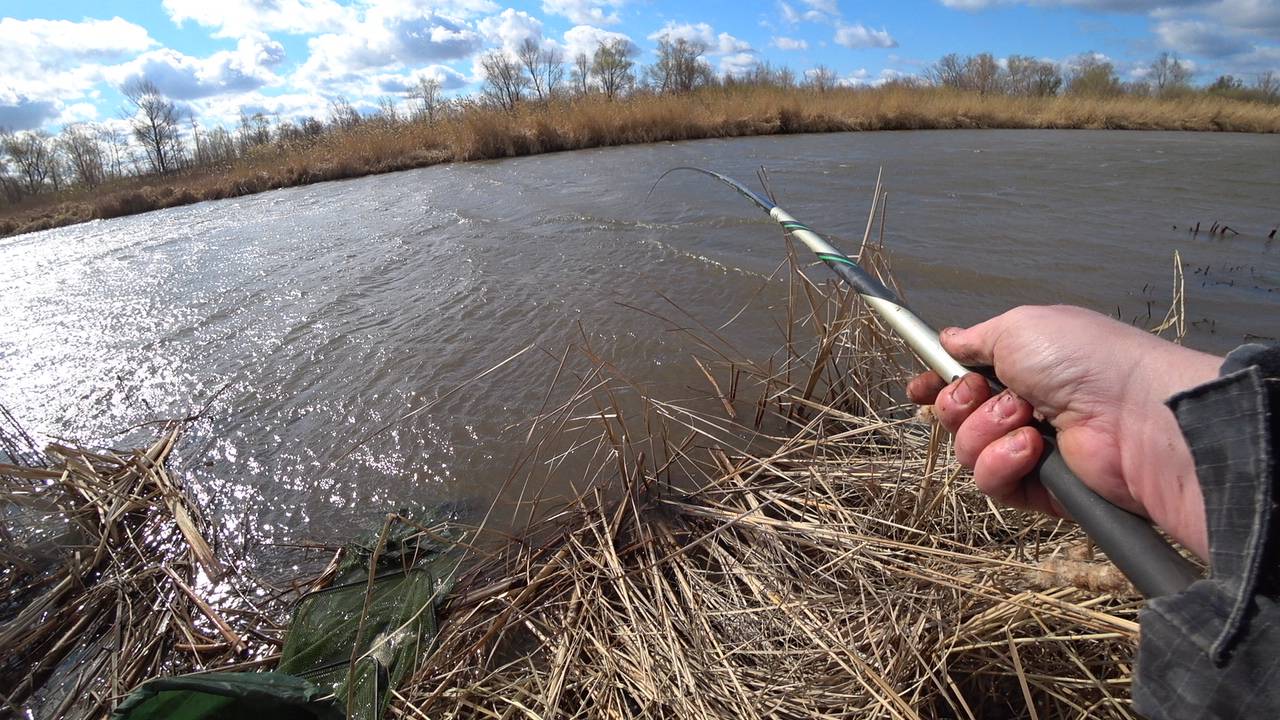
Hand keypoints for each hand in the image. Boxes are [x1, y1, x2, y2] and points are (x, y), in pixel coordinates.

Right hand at [907, 305, 1220, 558]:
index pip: (963, 380)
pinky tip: (1031, 448)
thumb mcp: (1019, 327)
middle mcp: (1026, 407)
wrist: (1135, 416)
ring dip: (986, 431)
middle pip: (956, 417)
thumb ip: (976, 338)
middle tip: (982, 393)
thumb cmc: (1086, 361)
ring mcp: (1030, 450)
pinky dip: (1003, 462)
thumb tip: (949, 339)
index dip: (936, 386)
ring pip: (967, 450)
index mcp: (1024, 366)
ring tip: (1025, 419)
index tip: (918, 389)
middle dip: (959, 404)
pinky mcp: (1038, 488)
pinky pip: (991, 482)